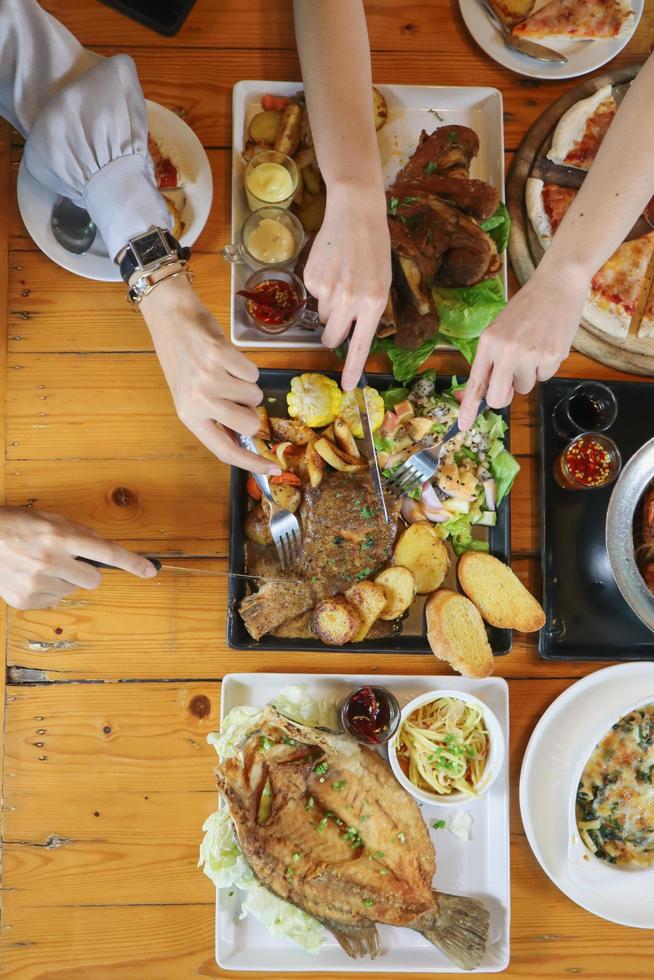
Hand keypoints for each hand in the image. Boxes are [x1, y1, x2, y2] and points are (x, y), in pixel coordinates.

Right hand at [0, 507, 156, 609]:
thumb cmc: (15, 525)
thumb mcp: (49, 519)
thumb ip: (78, 532)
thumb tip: (101, 547)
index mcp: (60, 536)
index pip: (106, 552)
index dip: (132, 563)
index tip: (150, 571)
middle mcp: (51, 561)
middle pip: (94, 580)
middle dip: (87, 572)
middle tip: (68, 561)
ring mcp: (37, 583)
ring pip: (73, 590)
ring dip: (64, 580)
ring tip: (39, 565)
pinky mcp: (25, 601)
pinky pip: (53, 600)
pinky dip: (46, 590)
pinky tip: (29, 576)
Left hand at [141, 275, 279, 473]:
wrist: (171, 319)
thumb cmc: (183, 358)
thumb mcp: (190, 395)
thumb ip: (214, 417)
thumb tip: (247, 436)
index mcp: (190, 416)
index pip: (224, 451)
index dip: (251, 463)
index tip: (273, 470)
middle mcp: (198, 401)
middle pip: (249, 423)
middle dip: (251, 410)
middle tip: (234, 393)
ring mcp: (209, 378)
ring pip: (255, 396)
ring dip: (246, 383)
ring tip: (225, 370)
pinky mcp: (220, 356)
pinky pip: (254, 372)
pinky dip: (245, 365)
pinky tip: (226, 357)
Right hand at [303, 182, 390, 389]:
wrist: (355, 213)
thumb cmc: (374, 248)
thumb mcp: (382, 282)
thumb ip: (369, 310)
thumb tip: (352, 334)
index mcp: (373, 303)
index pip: (360, 345)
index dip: (352, 369)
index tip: (348, 388)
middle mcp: (350, 300)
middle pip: (332, 336)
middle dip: (333, 333)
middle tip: (340, 313)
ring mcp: (328, 290)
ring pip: (323, 315)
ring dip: (330, 304)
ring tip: (342, 276)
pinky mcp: (312, 279)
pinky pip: (314, 296)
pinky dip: (320, 286)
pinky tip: (331, 266)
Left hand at [458, 267, 584, 429]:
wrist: (557, 285)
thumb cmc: (525, 309)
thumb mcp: (498, 330)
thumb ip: (490, 359)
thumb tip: (480, 391)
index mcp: (488, 343)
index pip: (475, 382)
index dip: (468, 407)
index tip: (464, 427)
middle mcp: (506, 351)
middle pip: (499, 397)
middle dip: (503, 397)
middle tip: (510, 384)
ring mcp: (531, 355)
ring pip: (524, 388)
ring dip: (528, 374)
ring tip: (533, 347)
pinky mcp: (553, 357)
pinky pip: (545, 377)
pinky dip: (546, 366)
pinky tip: (548, 344)